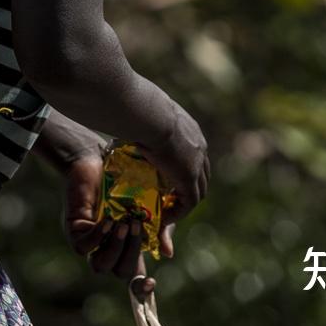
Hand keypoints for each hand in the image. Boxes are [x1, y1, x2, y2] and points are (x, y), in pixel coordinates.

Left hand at [62, 154, 154, 285]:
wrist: (98, 160)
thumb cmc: (125, 183)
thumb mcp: (149, 206)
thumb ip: (159, 229)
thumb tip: (168, 254)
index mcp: (128, 247)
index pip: (134, 278)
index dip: (141, 288)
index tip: (151, 282)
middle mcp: (109, 249)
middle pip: (120, 272)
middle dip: (131, 253)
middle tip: (137, 226)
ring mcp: (91, 243)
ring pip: (100, 265)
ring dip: (115, 247)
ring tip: (123, 224)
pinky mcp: (74, 232)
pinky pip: (84, 247)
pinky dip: (98, 236)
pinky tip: (108, 220)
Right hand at [138, 101, 210, 259]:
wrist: (150, 115)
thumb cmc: (140, 109)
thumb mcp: (144, 114)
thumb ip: (141, 121)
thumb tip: (124, 119)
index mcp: (190, 130)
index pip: (193, 155)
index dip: (183, 168)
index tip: (168, 178)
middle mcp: (199, 147)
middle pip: (201, 175)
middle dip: (188, 187)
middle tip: (171, 197)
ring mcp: (197, 164)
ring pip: (197, 191)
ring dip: (183, 202)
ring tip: (167, 209)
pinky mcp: (189, 179)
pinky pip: (189, 203)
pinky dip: (178, 211)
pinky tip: (164, 216)